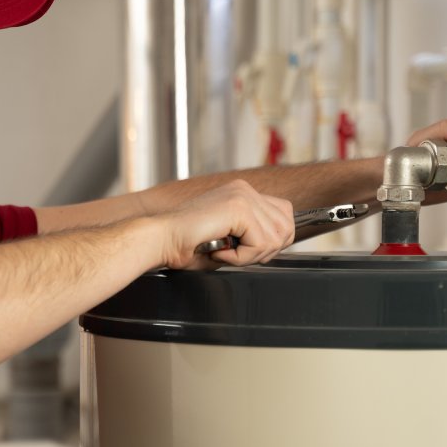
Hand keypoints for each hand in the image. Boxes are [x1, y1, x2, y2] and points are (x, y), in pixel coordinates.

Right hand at [156, 180, 293, 269]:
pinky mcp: (238, 207)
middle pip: (287, 225)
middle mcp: (244, 189)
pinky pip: (260, 243)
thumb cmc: (185, 244)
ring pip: (276, 237)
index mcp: (242, 193)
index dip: (274, 240)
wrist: (160, 239)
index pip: (284, 214)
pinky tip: (220, 252)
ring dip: (252, 255)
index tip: (248, 252)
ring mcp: (242, 195)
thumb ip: (252, 236)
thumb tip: (276, 245)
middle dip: (266, 250)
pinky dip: (242, 257)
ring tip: (225, 253)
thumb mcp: (228, 239)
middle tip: (236, 255)